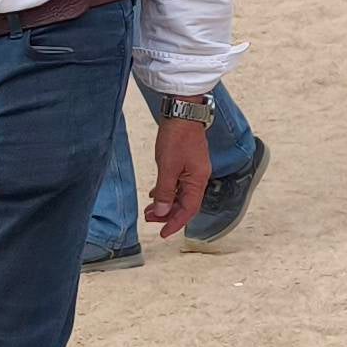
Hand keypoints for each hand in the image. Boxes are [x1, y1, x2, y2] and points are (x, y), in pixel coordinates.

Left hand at [142, 116, 214, 234]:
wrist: (183, 113)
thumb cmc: (177, 137)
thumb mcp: (167, 167)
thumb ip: (164, 192)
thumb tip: (161, 212)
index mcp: (197, 181)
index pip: (189, 210)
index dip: (176, 223)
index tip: (163, 233)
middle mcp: (198, 178)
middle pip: (185, 204)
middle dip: (168, 214)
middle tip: (149, 220)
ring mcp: (193, 170)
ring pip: (180, 194)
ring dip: (165, 203)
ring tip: (148, 210)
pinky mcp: (187, 163)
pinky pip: (178, 184)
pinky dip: (167, 191)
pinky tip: (155, 193)